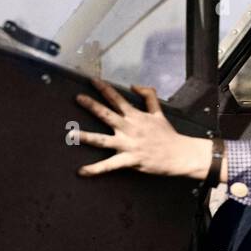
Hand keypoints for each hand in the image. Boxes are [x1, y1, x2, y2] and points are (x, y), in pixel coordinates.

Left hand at [74, 78, 209, 179]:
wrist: (179, 154)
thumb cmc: (168, 135)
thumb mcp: (159, 112)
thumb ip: (148, 96)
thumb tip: (134, 86)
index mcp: (135, 116)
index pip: (117, 99)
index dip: (104, 88)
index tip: (92, 80)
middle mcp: (129, 128)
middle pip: (107, 114)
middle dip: (92, 105)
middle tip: (79, 98)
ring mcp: (128, 144)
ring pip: (103, 140)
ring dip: (86, 137)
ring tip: (71, 135)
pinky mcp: (130, 160)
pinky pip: (110, 165)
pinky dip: (95, 169)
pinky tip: (82, 171)